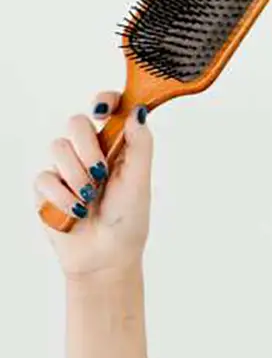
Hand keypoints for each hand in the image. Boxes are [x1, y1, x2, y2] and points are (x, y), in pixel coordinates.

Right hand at [35, 92, 153, 279]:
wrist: (105, 256)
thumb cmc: (128, 219)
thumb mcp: (139, 180)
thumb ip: (140, 145)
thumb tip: (138, 111)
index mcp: (117, 146)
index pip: (107, 109)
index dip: (104, 101)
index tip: (102, 112)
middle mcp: (90, 152)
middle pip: (76, 122)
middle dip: (87, 146)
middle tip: (100, 171)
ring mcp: (66, 168)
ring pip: (57, 147)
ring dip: (77, 175)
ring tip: (91, 198)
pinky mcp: (46, 187)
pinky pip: (44, 176)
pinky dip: (62, 195)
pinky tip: (76, 211)